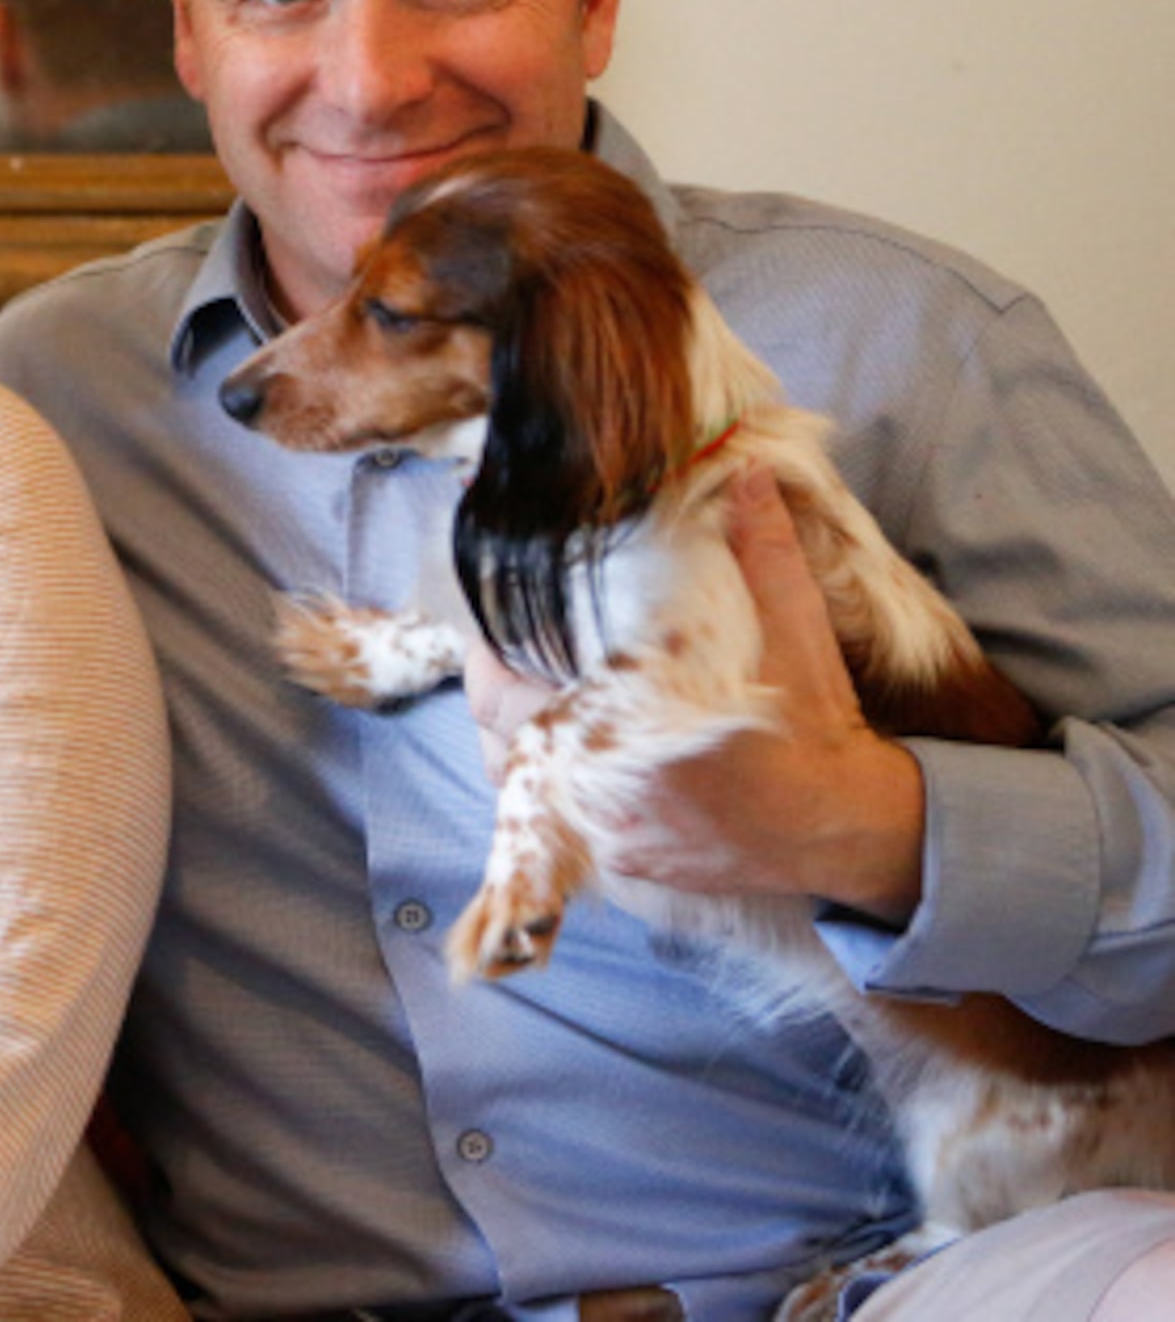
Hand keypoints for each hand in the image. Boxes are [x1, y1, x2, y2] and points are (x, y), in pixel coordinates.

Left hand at [464, 466, 927, 922]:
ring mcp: (609, 835)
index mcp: (619, 727)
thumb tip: (747, 475)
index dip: (484, 659)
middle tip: (513, 660)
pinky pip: (561, 828)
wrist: (854, 826)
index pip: (497, 695)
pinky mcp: (629, 864)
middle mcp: (600, 791)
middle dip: (498, 699)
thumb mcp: (793, 629)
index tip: (491, 628)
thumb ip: (761, 550)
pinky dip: (559, 794)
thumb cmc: (816, 727)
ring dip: (520, 746)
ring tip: (538, 702)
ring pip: (519, 790)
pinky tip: (581, 759)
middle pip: (494, 744)